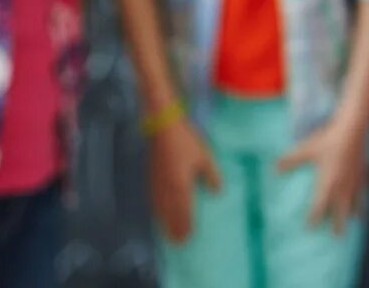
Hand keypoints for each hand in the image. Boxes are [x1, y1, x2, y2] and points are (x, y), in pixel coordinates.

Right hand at [148, 117, 221, 243]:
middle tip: (178, 241)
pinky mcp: (151, 176)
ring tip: (168, 233)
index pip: (184, 210)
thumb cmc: (186, 142)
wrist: (163, 128)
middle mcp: (167, 188)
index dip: (186, 224)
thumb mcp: (204, 157)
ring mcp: (157, 183)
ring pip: (161, 208)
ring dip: (165, 221)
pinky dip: (157, 210)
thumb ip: (211, 175)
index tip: (189, 236)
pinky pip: (153, 199)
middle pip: (171, 213)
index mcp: (181, 184)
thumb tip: (217, 191)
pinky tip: (158, 213)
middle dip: (175, 227)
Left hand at [277, 115, 368, 233]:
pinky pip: (364, 192)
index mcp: (327, 184)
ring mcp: (354, 182)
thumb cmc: (329, 140)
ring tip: (352, 220)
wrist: (353, 129)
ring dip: (353, 213)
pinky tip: (363, 200)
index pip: (319, 207)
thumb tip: (274, 168)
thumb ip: (291, 160)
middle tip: (336, 236)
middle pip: (341, 212)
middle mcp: (342, 187)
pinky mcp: (363, 174)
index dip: (314, 218)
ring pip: (355, 204)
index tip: (310, 228)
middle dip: (339, 224)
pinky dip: (363, 199)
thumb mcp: (307, 149)